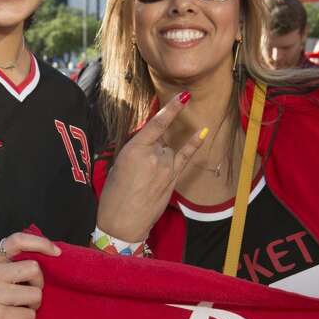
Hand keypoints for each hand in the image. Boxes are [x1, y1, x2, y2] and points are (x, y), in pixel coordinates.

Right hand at [0, 232, 59, 318]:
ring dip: (34, 305)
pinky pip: (30, 315)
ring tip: (19, 309)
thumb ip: (16, 263)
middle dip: (38, 284)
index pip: (17, 241)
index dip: (41, 243)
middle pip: (33, 268)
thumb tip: (54, 253)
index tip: (57, 253)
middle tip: (27, 295)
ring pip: (35, 294)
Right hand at [96, 92, 205, 242]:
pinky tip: (203, 131)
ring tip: (145, 179)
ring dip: (159, 158)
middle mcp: (154, 155)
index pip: (157, 124)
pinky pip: (185, 156)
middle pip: (160, 141)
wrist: (123, 222)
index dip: (171, 109)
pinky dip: (194, 144)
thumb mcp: (119, 164)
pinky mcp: (173, 179)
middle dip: (151, 149)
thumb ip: (136, 149)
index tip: (184, 96)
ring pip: (168, 151)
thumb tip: (149, 142)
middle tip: (137, 171)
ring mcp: (166, 167)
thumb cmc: (114, 194)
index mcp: (135, 149)